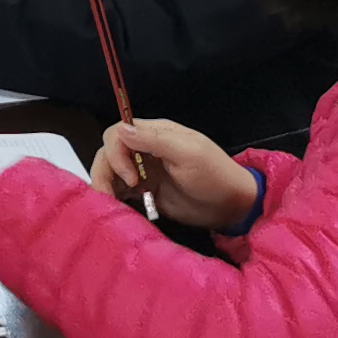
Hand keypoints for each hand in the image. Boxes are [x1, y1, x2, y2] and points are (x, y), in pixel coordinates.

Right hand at [93, 120, 260, 229]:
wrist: (232, 207)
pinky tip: (117, 208)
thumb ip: (154, 140)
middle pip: (108, 153)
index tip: (130, 177)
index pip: (118, 133)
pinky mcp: (144, 193)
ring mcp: (143, 172)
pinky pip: (119, 191)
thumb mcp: (189, 153)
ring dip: (105, 185)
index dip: (115, 153)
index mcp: (155, 134)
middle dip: (106, 171)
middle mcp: (144, 150)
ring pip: (110, 172)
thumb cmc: (216, 176)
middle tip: (116, 193)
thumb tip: (121, 130)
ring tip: (111, 203)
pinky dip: (113, 198)